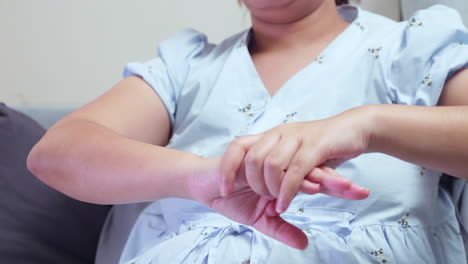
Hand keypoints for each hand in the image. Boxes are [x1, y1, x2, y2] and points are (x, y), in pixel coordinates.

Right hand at [190, 159, 368, 248]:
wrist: (204, 185)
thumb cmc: (232, 198)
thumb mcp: (261, 219)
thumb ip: (282, 229)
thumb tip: (305, 244)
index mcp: (285, 177)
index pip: (316, 180)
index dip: (337, 186)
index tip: (361, 193)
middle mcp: (277, 164)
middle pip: (310, 169)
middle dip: (334, 179)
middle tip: (356, 189)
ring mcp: (261, 158)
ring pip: (289, 166)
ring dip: (307, 179)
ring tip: (327, 188)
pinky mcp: (242, 156)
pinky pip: (260, 165)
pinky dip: (274, 179)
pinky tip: (288, 190)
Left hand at [220, 108, 370, 212]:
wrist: (354, 129)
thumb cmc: (323, 147)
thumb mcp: (295, 157)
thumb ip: (280, 171)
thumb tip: (265, 190)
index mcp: (271, 135)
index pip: (238, 146)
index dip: (227, 168)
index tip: (224, 190)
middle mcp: (280, 133)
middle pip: (252, 158)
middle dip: (252, 183)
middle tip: (262, 198)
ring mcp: (297, 138)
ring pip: (272, 165)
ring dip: (270, 189)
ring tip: (275, 204)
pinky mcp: (316, 146)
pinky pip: (295, 171)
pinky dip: (287, 192)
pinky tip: (284, 205)